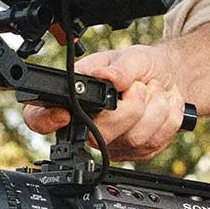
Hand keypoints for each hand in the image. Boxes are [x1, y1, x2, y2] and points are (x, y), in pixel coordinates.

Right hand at [23, 44, 188, 160]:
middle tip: (138, 85)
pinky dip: (168, 117)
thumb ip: (119, 66)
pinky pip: (155, 141)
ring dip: (154, 107)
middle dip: (131, 104)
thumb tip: (108, 78)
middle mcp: (89, 127)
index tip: (64, 114)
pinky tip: (163, 104)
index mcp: (74, 99)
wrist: (168, 77)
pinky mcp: (138, 153)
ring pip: (134, 138)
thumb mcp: (129, 55)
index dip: (46, 120)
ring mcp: (113, 144)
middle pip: (100, 134)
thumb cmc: (140, 66)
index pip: (40, 118)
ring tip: (153, 90)